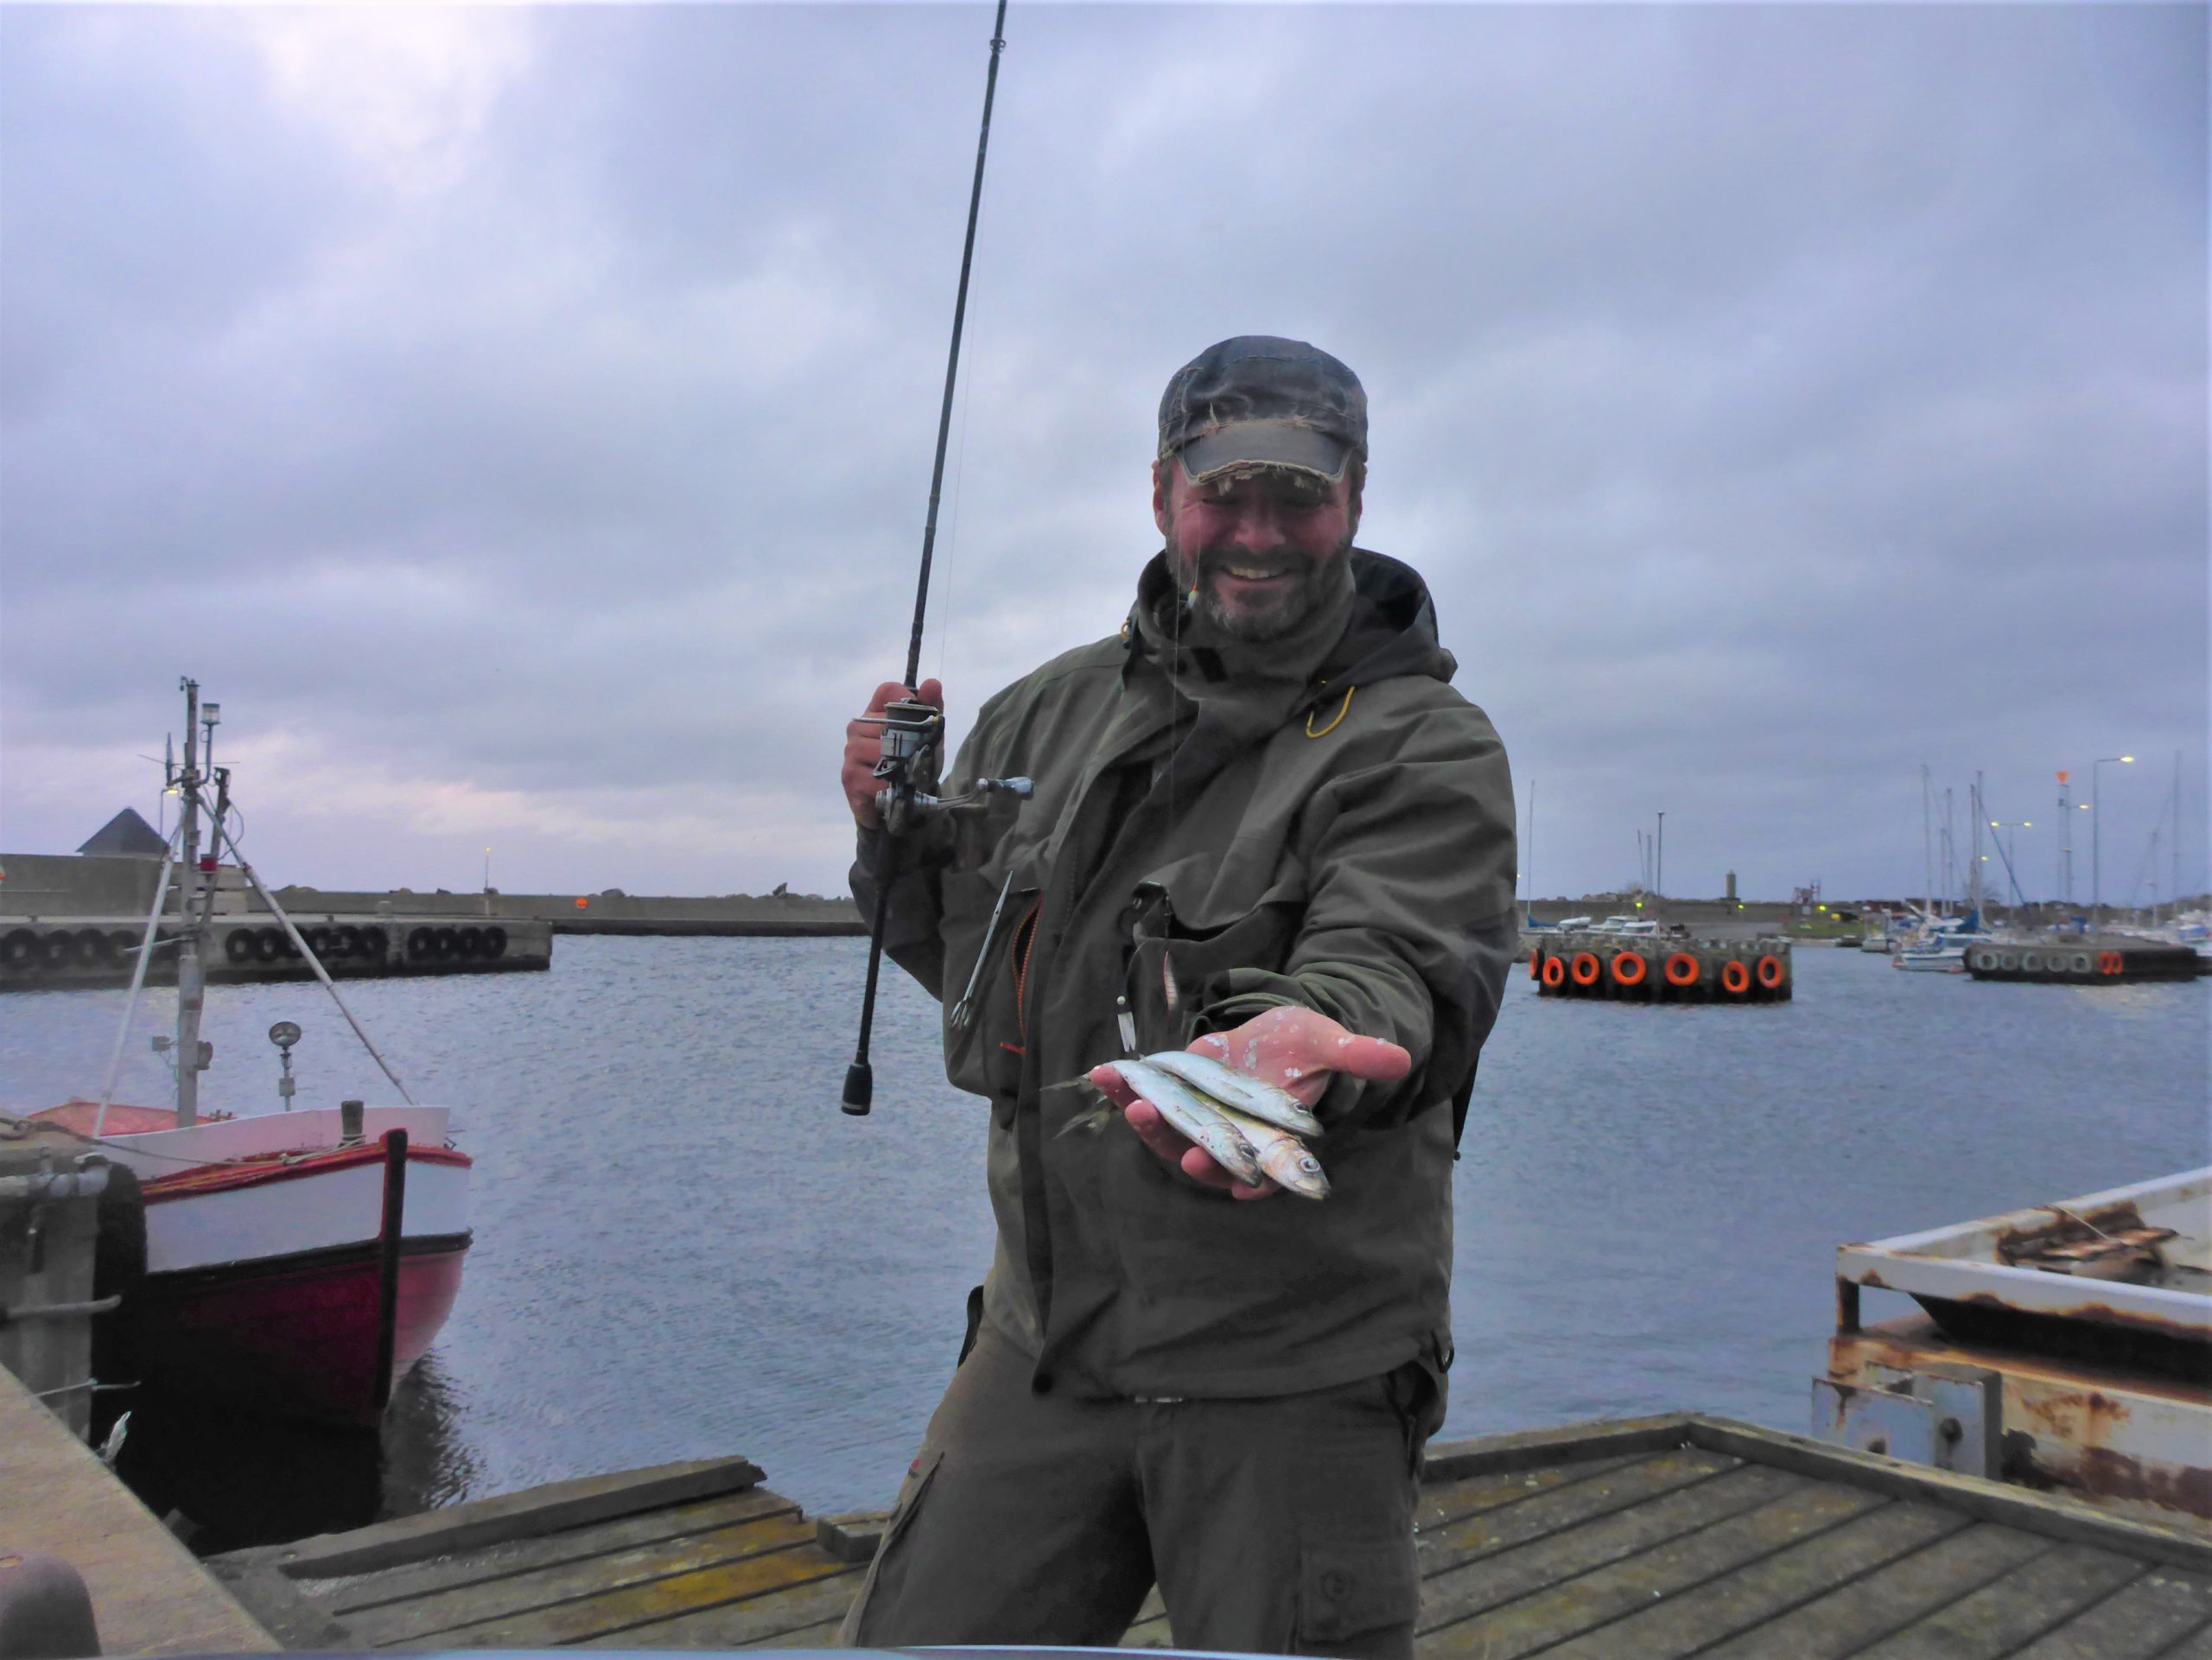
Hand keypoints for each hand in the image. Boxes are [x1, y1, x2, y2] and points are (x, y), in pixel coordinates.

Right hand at [842, 679, 943, 827]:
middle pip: (890, 725)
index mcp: (874, 710)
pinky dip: (890, 787)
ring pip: (882, 753)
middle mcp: (857, 726)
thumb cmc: (909, 762)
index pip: (889, 691)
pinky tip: (892, 789)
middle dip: (910, 744)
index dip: (910, 704)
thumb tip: (933, 683)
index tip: (921, 722)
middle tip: (916, 759)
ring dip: (900, 768)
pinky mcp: (849, 776)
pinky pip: (875, 779)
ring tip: (904, 776)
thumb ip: (931, 708)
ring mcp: (850, 750)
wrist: (895, 800)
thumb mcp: (927, 736)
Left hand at [1089, 1006, 1411, 1199]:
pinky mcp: (1177, 1096)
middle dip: (1179, 1144)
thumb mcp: (1332, 1045)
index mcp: (1273, 1139)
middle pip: (1205, 1155)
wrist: (1280, 1036)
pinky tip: (1104, 1072)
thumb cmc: (1311, 1047)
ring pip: (1168, 1132)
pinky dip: (1125, 1088)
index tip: (1235, 1185)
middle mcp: (1233, 1138)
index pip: (1264, 1171)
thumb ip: (1358, 1056)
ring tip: (1125, 1098)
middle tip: (1153, 1124)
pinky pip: (1146, 1098)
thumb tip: (1399, 1059)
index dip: (1250, 1178)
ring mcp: (1200, 1119)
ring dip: (1143, 1118)